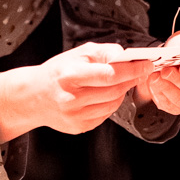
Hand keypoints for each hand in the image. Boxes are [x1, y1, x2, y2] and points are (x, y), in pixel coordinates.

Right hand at [0, 43, 142, 142]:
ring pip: (113, 104)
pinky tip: (104, 95)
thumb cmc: (57, 73)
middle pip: (114, 91)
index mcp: (70, 76)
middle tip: (139, 71)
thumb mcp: (77, 54)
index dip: (132, 70)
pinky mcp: (80, 127)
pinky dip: (110, 103)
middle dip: (131, 80)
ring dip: (121, 92)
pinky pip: (106, 114)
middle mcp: (72, 98)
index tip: (146, 65)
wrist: (34, 97)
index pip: (110, 75)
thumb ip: (103, 52)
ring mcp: (76, 116)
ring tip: (119, 82)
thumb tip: (126, 57)